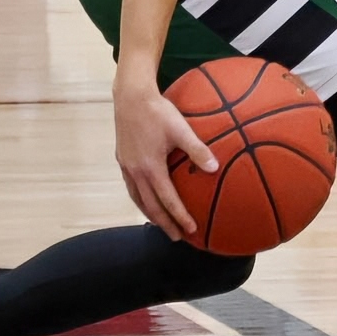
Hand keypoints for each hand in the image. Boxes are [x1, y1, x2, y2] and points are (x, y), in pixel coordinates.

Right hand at [114, 80, 215, 241]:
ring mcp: (126, 167)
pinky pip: (131, 188)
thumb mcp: (181, 129)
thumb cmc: (158, 111)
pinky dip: (141, 200)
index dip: (179, 217)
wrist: (130, 97)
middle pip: (150, 206)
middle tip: (177, 238)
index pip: (166, 200)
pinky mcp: (122, 160)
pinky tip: (148, 200)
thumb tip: (214, 167)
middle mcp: (135, 171)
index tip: (191, 230)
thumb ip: (197, 149)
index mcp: (150, 167)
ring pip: (138, 199)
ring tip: (162, 225)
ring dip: (151, 214)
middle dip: (164, 223)